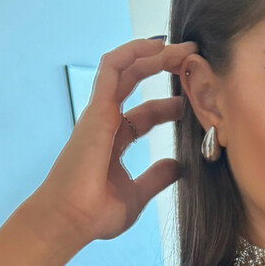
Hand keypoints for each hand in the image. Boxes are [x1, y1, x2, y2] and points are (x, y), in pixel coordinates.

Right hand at [33, 37, 199, 247]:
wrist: (71, 220)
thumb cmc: (96, 214)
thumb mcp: (137, 194)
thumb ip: (156, 178)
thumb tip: (176, 166)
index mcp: (113, 141)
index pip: (144, 115)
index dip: (169, 107)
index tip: (193, 103)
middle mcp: (105, 122)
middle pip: (135, 84)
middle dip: (164, 68)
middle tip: (194, 60)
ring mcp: (100, 113)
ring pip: (125, 68)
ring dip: (153, 54)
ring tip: (183, 46)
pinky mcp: (97, 108)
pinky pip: (113, 68)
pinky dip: (134, 52)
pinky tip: (160, 45)